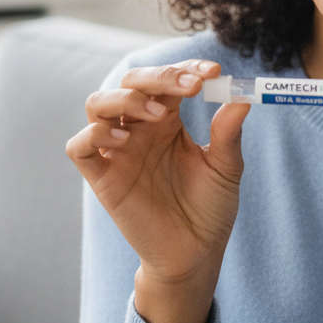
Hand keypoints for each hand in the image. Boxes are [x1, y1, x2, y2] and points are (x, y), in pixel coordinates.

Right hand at [66, 60, 250, 322]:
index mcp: (168, 120)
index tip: (213, 72)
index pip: (168, 79)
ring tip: (159, 114)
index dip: (186, 68)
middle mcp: (139, 129)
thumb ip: (228, 133)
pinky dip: (94, 134)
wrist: (196, 254)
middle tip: (191, 87)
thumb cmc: (210, 208)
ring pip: (98, 104)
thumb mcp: (226, 168)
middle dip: (158, 76)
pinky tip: (123, 139)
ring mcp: (118, 151)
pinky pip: (80, 146)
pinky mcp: (102, 178)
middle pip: (131, 82)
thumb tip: (242, 97)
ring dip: (125, 98)